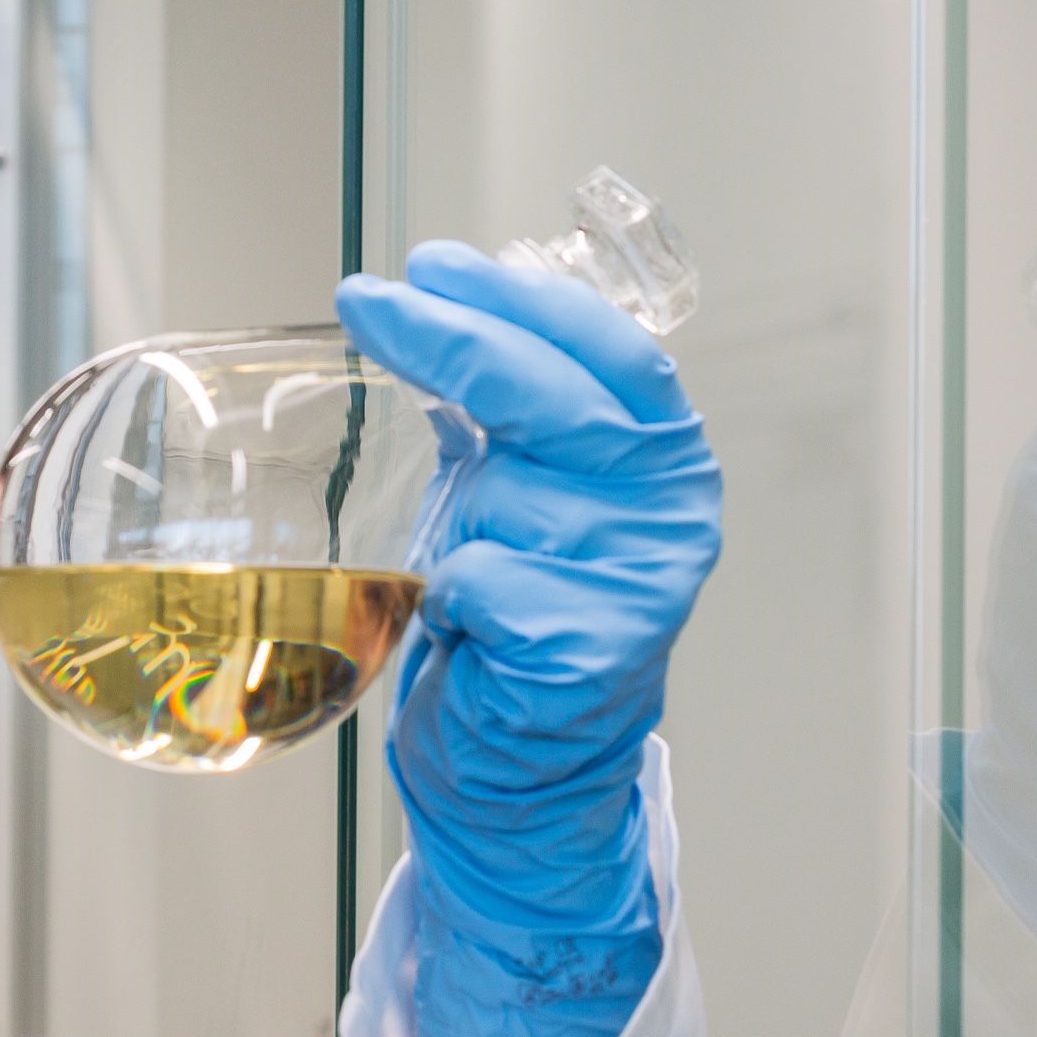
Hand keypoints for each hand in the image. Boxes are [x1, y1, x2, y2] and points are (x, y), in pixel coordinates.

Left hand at [335, 242, 721, 1036]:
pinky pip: (476, 580)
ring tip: (458, 560)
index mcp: (668, 462)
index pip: (612, 350)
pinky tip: (463, 620)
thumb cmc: (522, 622)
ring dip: (448, 517)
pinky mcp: (588, 651)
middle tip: (366, 300)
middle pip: (556, 399)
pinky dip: (447, 591)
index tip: (436, 263)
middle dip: (452, 339)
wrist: (528, 773)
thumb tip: (433, 306)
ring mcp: (638, 585)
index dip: (524, 298)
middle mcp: (670, 515)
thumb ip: (505, 417)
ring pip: (498, 497)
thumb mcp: (527, 497)